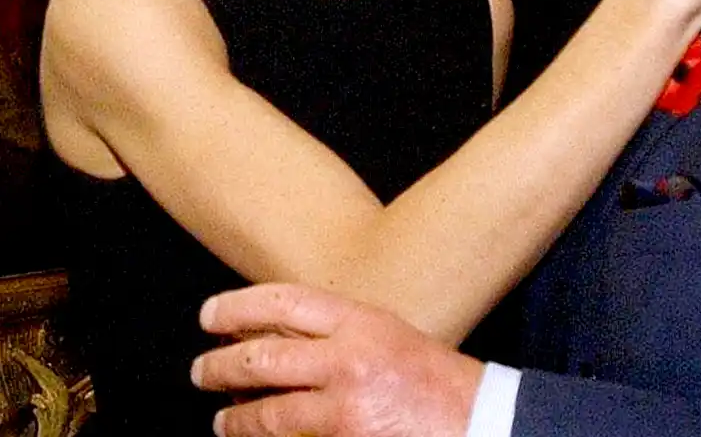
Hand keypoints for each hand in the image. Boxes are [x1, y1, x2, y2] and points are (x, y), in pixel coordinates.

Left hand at [191, 284, 483, 436]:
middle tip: (201, 370)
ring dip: (236, 415)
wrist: (477, 420)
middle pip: (264, 357)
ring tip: (221, 417)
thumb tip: (276, 334)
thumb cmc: (434, 378)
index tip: (210, 314)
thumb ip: (337, 332)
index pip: (284, 302)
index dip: (239, 305)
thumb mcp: (386, 335)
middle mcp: (348, 361)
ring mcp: (344, 410)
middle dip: (222, 365)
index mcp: (361, 322)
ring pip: (268, 411)